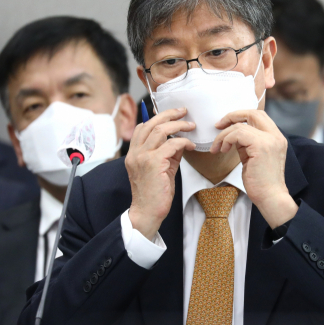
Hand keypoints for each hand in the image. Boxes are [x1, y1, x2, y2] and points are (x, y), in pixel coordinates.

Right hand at [126, 107, 195, 239]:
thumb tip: (180, 141)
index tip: (172, 115)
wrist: (147, 213)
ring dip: (179, 125)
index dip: (157, 117)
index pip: (142, 127)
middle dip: (169, 114)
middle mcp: (135, 153)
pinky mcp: (154, 163)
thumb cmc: (154, 194)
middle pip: (151, 123)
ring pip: (161, 130)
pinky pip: (171, 144)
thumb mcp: (160, 169)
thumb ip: (167, 154)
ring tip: (191, 126)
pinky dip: (183, 142)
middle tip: (183, 112)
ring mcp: (142, 157)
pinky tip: (190, 146)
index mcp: (133, 153)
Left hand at [211, 110, 297, 227]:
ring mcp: (269, 140)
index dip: (240, 115)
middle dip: (232, 116)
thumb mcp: (253, 157)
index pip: (259, 115)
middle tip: (218, 126)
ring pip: (240, 126)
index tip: (225, 124)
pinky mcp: (261, 146)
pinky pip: (238, 134)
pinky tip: (223, 150)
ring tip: (218, 148)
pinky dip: (226, 140)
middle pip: (252, 113)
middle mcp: (276, 136)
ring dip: (224, 135)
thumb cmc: (261, 182)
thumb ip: (247, 143)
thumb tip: (232, 135)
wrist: (271, 197)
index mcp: (276, 137)